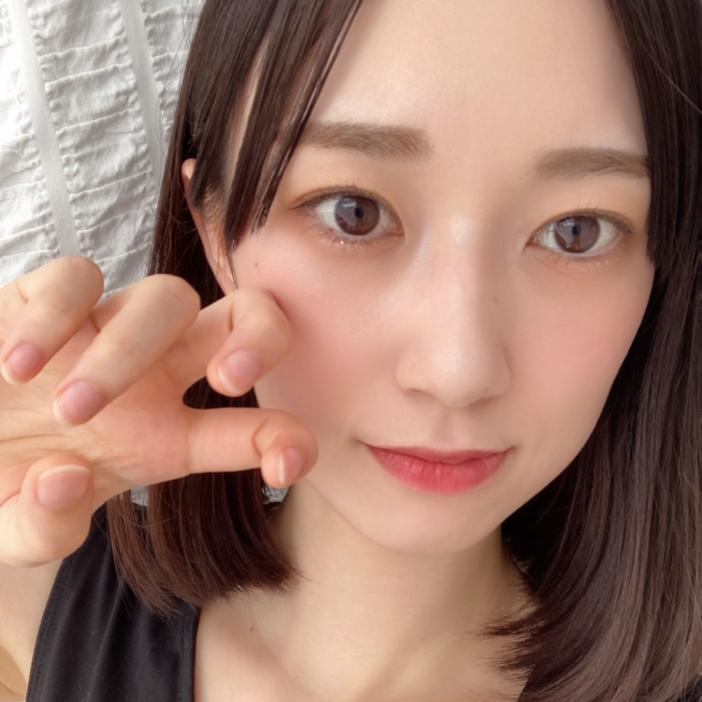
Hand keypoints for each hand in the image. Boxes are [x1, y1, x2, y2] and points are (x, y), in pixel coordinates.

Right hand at [0, 256, 316, 566]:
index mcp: (165, 436)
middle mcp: (152, 376)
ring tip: (72, 412)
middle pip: (243, 321)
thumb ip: (43, 530)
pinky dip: (55, 316)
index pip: (249, 428)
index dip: (285, 439)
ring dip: (129, 353)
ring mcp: (104, 331)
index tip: (287, 466)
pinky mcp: (48, 299)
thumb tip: (65, 479)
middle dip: (260, 338)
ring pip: (168, 297)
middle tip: (226, 380)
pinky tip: (18, 366)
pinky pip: (78, 277)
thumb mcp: (14, 530)